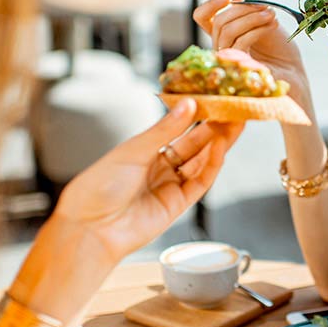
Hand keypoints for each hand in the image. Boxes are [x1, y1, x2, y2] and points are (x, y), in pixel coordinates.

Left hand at [53, 98, 242, 263]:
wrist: (91, 227)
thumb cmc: (100, 186)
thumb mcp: (133, 150)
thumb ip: (164, 129)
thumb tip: (188, 104)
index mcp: (145, 150)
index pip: (179, 128)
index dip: (198, 115)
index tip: (215, 99)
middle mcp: (160, 167)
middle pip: (195, 144)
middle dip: (216, 127)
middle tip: (236, 109)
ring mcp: (170, 185)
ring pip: (202, 161)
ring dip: (219, 143)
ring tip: (236, 124)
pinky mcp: (178, 204)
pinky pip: (200, 182)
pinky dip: (212, 165)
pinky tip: (220, 148)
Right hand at [192, 0, 310, 102]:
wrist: (294, 70)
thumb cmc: (278, 46)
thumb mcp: (262, 18)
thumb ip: (246, 3)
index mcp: (223, 33)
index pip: (202, 17)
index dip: (211, 3)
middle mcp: (221, 47)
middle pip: (218, 21)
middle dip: (243, 8)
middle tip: (267, 6)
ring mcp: (228, 59)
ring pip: (227, 31)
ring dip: (251, 17)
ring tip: (272, 14)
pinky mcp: (239, 68)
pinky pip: (239, 42)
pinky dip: (257, 29)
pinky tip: (273, 25)